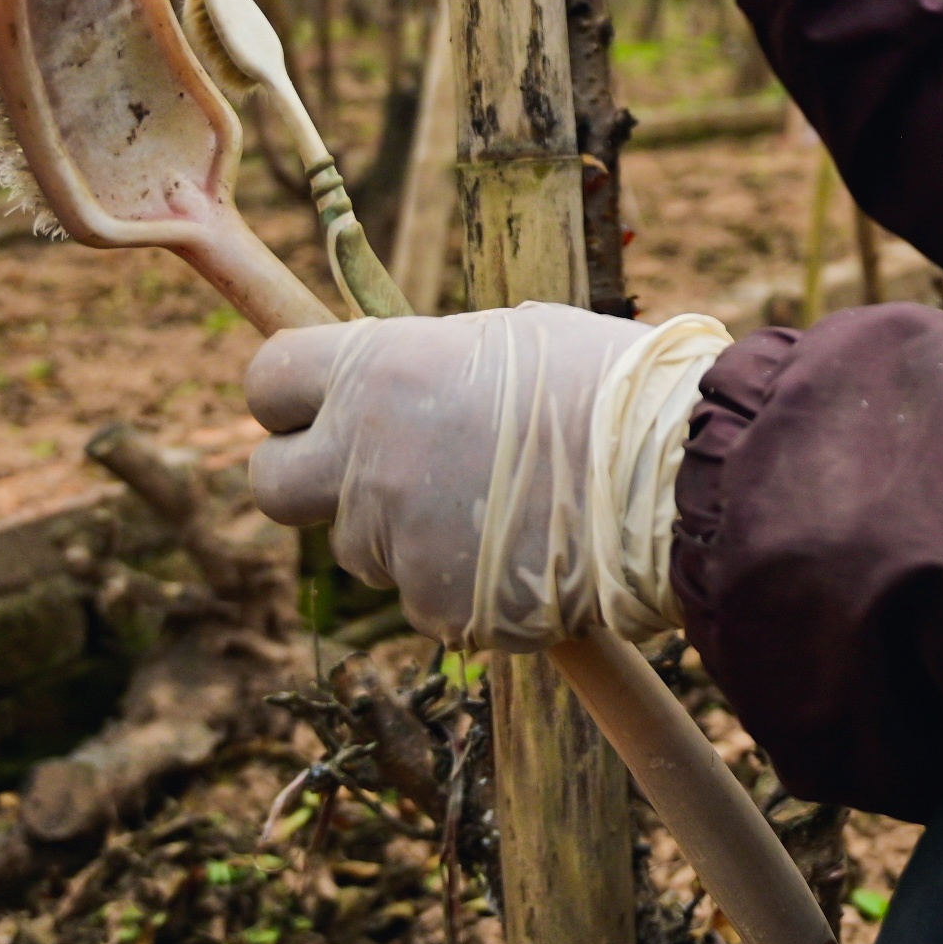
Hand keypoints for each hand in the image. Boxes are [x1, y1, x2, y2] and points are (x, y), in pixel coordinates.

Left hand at [245, 304, 729, 648]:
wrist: (675, 474)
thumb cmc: (606, 384)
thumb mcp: (505, 337)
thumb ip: (424, 362)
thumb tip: (390, 380)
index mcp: (377, 372)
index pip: (267, 379)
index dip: (289, 396)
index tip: (316, 404)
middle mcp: (365, 458)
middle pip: (271, 484)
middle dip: (306, 479)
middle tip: (370, 472)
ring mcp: (394, 540)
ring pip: (357, 547)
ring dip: (401, 531)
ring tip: (495, 504)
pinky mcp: (434, 606)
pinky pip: (421, 595)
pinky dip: (457, 580)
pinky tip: (523, 548)